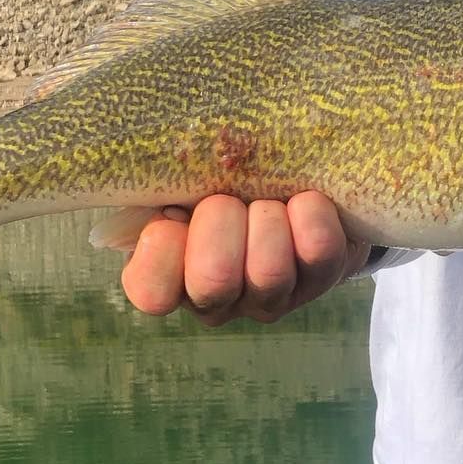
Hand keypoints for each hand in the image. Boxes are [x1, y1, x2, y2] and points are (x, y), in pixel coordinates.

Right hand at [119, 192, 369, 327]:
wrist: (284, 171)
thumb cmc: (213, 172)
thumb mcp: (176, 175)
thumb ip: (161, 178)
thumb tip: (141, 165)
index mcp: (170, 275)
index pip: (152, 293)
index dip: (162, 248)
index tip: (171, 211)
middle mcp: (220, 298)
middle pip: (213, 279)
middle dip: (221, 219)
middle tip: (226, 196)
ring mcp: (272, 294)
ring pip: (268, 272)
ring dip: (267, 218)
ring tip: (268, 199)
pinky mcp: (322, 276)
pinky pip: (320, 253)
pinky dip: (311, 214)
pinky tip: (304, 198)